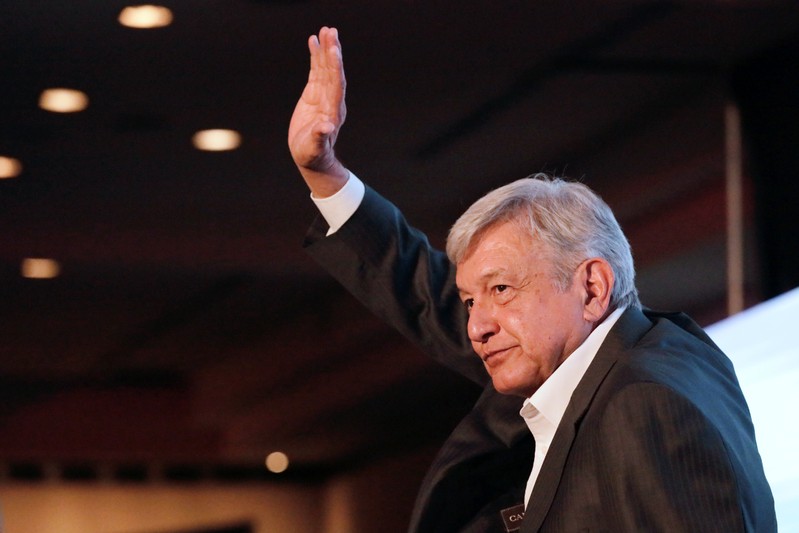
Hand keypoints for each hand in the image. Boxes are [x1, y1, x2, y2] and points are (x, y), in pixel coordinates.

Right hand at [288, 27, 348, 196]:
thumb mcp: (314, 148)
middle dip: (332, 52)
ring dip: (325, 49)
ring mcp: (323, 95)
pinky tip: (313, 41)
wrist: (311, 156)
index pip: (336, 85)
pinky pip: (316, 71)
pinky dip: (315, 56)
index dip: (335, 68)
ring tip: (325, 30)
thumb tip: (327, 127)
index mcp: (333, 111)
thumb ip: (320, 137)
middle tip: (331, 32)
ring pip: (325, 68)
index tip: (333, 50)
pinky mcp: (314, 93)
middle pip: (333, 72)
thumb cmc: (312, 154)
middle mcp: (331, 100)